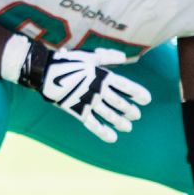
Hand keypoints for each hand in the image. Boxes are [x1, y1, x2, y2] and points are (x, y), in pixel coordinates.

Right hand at [1, 36, 150, 142]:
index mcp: (102, 76)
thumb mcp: (90, 56)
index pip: (125, 86)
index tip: (147, 100)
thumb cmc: (68, 62)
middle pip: (119, 103)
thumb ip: (108, 57)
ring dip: (120, 122)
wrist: (45, 73)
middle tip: (136, 115)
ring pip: (108, 115)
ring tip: (128, 127)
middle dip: (130, 110)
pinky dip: (103, 131)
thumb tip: (124, 57)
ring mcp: (87, 102)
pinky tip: (112, 138)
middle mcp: (97, 90)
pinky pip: (92, 124)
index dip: (137, 93)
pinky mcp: (77, 111)